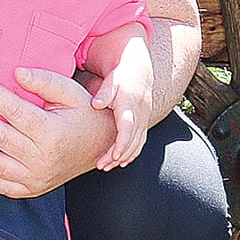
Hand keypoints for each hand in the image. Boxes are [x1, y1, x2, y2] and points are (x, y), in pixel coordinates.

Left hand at [0, 67, 112, 198]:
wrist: (102, 146)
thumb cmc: (84, 115)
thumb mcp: (70, 92)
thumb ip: (43, 81)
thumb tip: (16, 73)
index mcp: (51, 132)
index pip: (13, 110)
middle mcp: (42, 158)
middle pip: (0, 136)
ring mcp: (37, 177)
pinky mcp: (32, 188)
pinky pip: (2, 187)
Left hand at [91, 52, 153, 170]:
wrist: (140, 73)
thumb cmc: (122, 78)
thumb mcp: (112, 82)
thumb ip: (104, 93)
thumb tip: (96, 104)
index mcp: (130, 106)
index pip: (128, 129)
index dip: (121, 144)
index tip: (113, 156)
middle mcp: (139, 116)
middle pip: (132, 142)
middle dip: (118, 156)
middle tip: (102, 166)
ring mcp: (143, 121)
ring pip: (137, 145)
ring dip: (124, 158)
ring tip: (108, 166)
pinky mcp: (143, 124)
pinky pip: (140, 142)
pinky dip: (132, 153)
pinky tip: (121, 161)